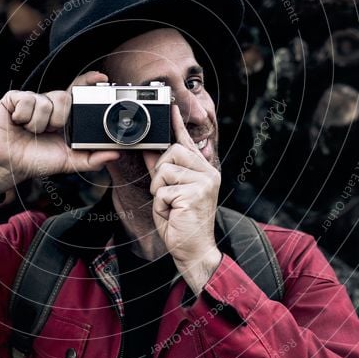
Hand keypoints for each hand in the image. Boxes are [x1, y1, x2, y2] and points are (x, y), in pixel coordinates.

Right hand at [0, 71, 120, 198]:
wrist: (9, 166)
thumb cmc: (36, 161)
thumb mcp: (68, 162)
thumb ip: (92, 159)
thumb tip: (116, 154)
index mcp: (63, 115)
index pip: (78, 91)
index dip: (88, 81)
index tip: (102, 77)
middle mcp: (48, 104)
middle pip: (65, 97)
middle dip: (58, 120)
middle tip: (49, 132)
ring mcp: (31, 99)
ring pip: (45, 101)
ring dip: (39, 124)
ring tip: (30, 131)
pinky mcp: (13, 99)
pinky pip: (26, 100)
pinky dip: (23, 117)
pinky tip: (17, 124)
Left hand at [144, 105, 221, 293]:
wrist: (194, 251)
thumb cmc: (181, 223)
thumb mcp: (168, 192)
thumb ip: (162, 171)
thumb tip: (151, 150)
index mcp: (203, 170)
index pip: (187, 142)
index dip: (177, 124)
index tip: (171, 107)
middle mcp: (207, 172)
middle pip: (172, 152)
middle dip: (160, 173)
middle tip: (167, 195)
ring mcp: (204, 182)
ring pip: (165, 170)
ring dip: (159, 191)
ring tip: (171, 206)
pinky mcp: (195, 194)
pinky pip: (163, 190)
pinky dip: (161, 204)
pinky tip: (173, 214)